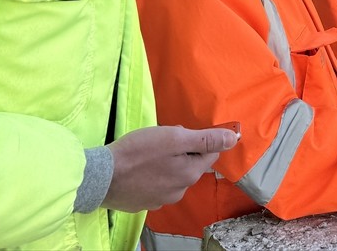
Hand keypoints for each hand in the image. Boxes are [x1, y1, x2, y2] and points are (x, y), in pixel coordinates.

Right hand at [102, 125, 239, 211]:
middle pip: (190, 164)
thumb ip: (206, 139)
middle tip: (161, 140)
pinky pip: (156, 184)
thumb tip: (234, 138)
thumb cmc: (139, 152)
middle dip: (181, 150)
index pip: (210, 153)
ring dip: (167, 162)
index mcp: (191, 174)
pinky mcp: (144, 202)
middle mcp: (180, 191)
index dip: (198, 139)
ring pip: (173, 174)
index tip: (179, 133)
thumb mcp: (175, 138)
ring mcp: (161, 199)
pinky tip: (139, 167)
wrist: (102, 177)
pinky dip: (152, 174)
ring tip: (147, 153)